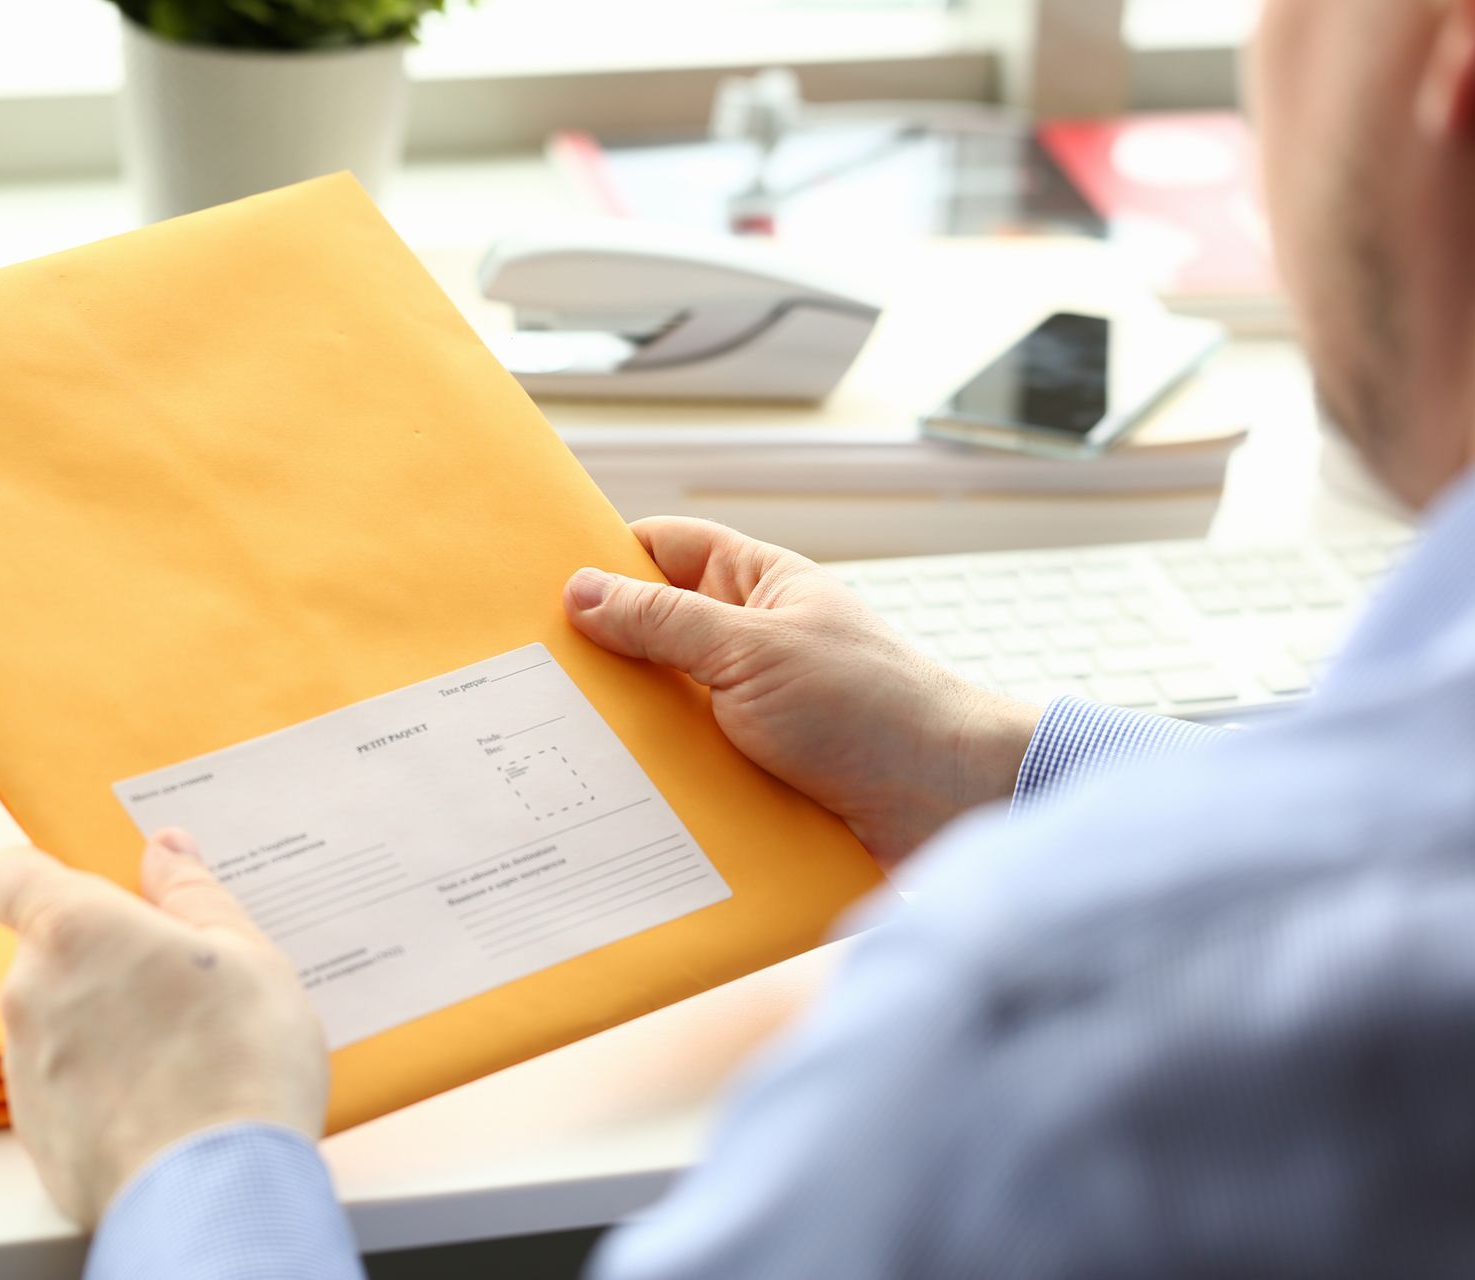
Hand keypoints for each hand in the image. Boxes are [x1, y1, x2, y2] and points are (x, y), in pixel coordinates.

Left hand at [0, 830, 328, 1224]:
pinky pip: (65, 1091)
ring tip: (184, 1056)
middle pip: (49, 956)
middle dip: (104, 965)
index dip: (40, 878)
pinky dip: (105, 1090)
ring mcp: (25, 1070)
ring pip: (58, 1026)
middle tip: (179, 988)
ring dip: (105, 1029)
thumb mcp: (245, 953)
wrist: (220, 1190)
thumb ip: (194, 895)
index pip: (7, 876)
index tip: (90, 893)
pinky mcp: (37, 1136)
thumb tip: (165, 851)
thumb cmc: (240, 1058)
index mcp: (75, 930)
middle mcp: (29, 993)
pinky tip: (166, 1105)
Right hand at [566, 518, 1041, 867]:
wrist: (950, 807)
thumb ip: (666, 623)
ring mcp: (756, 713)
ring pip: (666, 711)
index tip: (539, 584)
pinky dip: (657, 784)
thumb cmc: (873, 709)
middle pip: (655, 636)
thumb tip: (581, 592)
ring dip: (626, 731)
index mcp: (761, 589)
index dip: (609, 558)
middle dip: (601, 656)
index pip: (667, 550)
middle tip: (524, 676)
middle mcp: (755, 645)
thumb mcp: (754, 652)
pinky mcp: (759, 777)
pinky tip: (607, 803)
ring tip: (551, 747)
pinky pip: (691, 772)